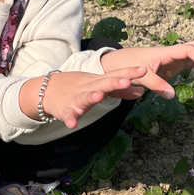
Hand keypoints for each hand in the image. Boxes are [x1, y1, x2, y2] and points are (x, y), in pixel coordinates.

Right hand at [19, 67, 147, 129]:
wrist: (49, 90)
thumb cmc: (81, 87)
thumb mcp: (101, 86)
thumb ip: (121, 90)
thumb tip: (141, 92)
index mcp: (100, 82)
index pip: (117, 75)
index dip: (130, 73)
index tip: (144, 70)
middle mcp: (90, 87)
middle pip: (104, 83)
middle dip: (115, 82)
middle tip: (126, 81)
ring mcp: (77, 98)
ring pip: (86, 97)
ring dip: (92, 97)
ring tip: (99, 96)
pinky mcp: (66, 109)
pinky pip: (68, 115)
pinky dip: (70, 119)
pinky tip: (72, 124)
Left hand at [101, 41, 193, 92]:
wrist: (118, 64)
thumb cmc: (128, 67)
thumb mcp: (140, 77)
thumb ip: (156, 84)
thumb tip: (172, 95)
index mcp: (165, 53)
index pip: (188, 49)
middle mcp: (171, 53)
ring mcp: (173, 58)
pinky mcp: (172, 65)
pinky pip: (189, 60)